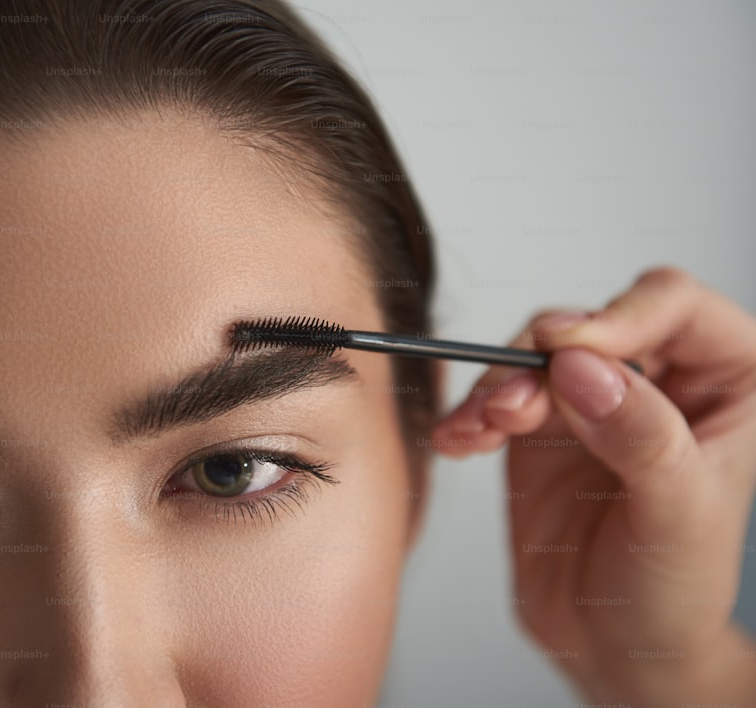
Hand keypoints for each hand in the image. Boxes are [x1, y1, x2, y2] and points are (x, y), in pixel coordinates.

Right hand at [430, 267, 755, 705]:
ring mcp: (594, 401)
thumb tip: (582, 367)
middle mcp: (659, 380)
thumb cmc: (672, 588)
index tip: (566, 352)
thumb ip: (640, 437)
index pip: (673, 306)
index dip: (618, 317)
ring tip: (480, 430)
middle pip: (589, 325)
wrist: (612, 643)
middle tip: (511, 408)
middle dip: (541, 360)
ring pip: (535, 354)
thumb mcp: (676, 515)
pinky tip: (460, 441)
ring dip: (498, 385)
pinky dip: (471, 412)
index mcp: (726, 383)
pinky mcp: (541, 427)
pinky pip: (498, 392)